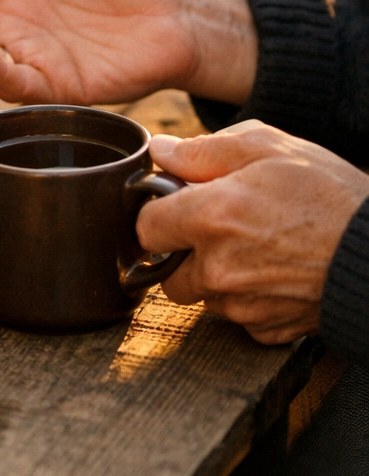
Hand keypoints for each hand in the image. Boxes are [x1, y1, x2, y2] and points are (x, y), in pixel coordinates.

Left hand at [137, 122, 368, 344]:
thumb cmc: (330, 193)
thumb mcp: (266, 146)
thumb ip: (201, 149)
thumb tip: (160, 152)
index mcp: (210, 217)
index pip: (144, 227)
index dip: (157, 213)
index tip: (175, 207)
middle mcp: (218, 267)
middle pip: (167, 271)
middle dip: (183, 251)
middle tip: (218, 229)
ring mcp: (242, 305)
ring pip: (202, 295)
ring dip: (214, 276)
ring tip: (253, 248)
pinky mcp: (267, 329)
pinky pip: (237, 315)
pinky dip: (247, 298)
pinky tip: (273, 272)